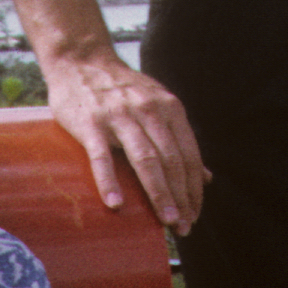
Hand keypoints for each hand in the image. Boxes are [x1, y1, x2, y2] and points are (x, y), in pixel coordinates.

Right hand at [47, 52, 206, 230]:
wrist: (80, 61)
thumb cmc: (121, 89)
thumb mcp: (157, 105)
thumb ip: (179, 140)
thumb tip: (207, 177)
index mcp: (169, 108)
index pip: (189, 155)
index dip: (194, 188)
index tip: (195, 214)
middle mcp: (149, 111)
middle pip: (171, 160)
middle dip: (181, 197)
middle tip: (184, 226)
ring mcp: (119, 116)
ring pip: (145, 159)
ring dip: (159, 193)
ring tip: (166, 221)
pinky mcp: (91, 123)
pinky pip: (102, 156)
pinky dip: (110, 181)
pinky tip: (117, 204)